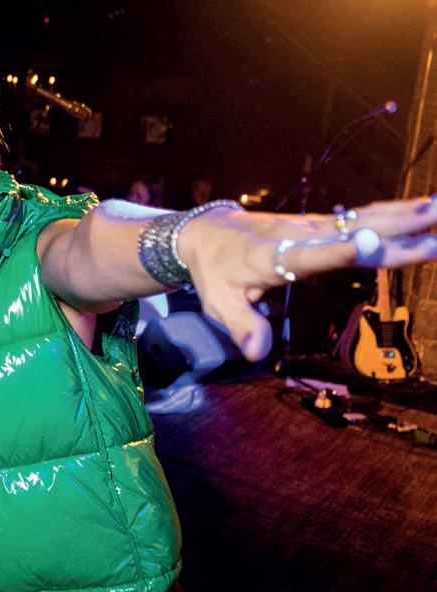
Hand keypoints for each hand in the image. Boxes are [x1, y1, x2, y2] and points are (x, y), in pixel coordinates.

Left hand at [180, 197, 436, 360]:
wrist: (207, 231)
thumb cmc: (214, 271)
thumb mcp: (218, 303)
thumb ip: (242, 326)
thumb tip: (257, 353)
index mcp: (273, 256)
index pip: (310, 255)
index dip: (339, 251)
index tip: (370, 244)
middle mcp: (299, 236)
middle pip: (350, 231)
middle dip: (394, 228)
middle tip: (436, 220)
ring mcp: (313, 226)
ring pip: (363, 218)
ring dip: (404, 214)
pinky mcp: (322, 223)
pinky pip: (363, 215)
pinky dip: (395, 212)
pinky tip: (426, 209)